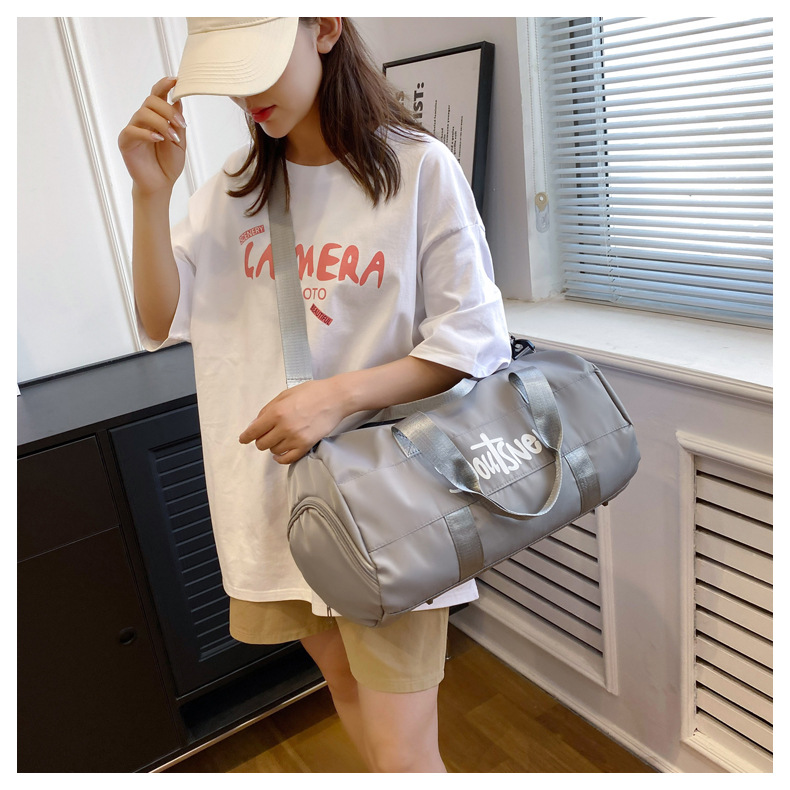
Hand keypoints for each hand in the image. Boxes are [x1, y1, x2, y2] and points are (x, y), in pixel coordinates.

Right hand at [118, 76, 186, 195]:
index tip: (176, 80)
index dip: (164, 85)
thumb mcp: (179, 141)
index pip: (157, 95)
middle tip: (181, 124)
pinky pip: (133, 130)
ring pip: (143, 113)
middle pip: (151, 101)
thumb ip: (177, 122)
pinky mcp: (126, 141)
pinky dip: (148, 133)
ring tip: (172, 137)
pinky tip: (158, 139)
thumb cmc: (169, 163)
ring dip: (161, 123)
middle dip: (168, 110)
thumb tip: (178, 100)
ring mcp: (133, 129)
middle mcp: (142, 120)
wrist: (161, 184)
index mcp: (156, 117)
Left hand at [238, 380, 347, 463]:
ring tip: (280, 438)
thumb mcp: (285, 394)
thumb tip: (255, 424)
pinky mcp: (306, 445)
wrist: (335, 398)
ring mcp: (296, 438)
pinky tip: (280, 454)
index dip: (246, 437)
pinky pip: (288, 459)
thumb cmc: (311, 392)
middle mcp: (284, 427)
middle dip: (261, 439)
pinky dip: (281, 458)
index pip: (254, 431)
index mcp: (277, 412)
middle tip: (267, 434)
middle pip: (262, 443)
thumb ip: (267, 409)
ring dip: (274, 446)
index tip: (243, 439)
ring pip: (274, 451)